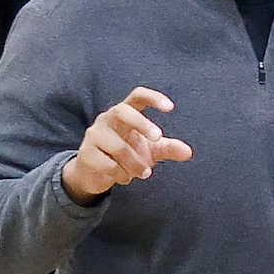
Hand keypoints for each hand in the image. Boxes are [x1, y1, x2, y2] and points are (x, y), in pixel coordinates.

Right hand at [62, 86, 192, 200]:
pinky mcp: (85, 153)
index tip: (171, 107)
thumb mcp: (150, 150)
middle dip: (141, 123)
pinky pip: (108, 164)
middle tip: (158, 138)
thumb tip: (188, 152)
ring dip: (135, 163)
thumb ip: (168, 148)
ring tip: (144, 173)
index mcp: (125, 113)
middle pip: (122, 111)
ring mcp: (94, 135)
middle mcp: (107, 119)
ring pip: (118, 146)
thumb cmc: (126, 155)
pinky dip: (121, 174)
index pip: (137, 96)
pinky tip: (123, 177)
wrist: (95, 174)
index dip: (153, 98)